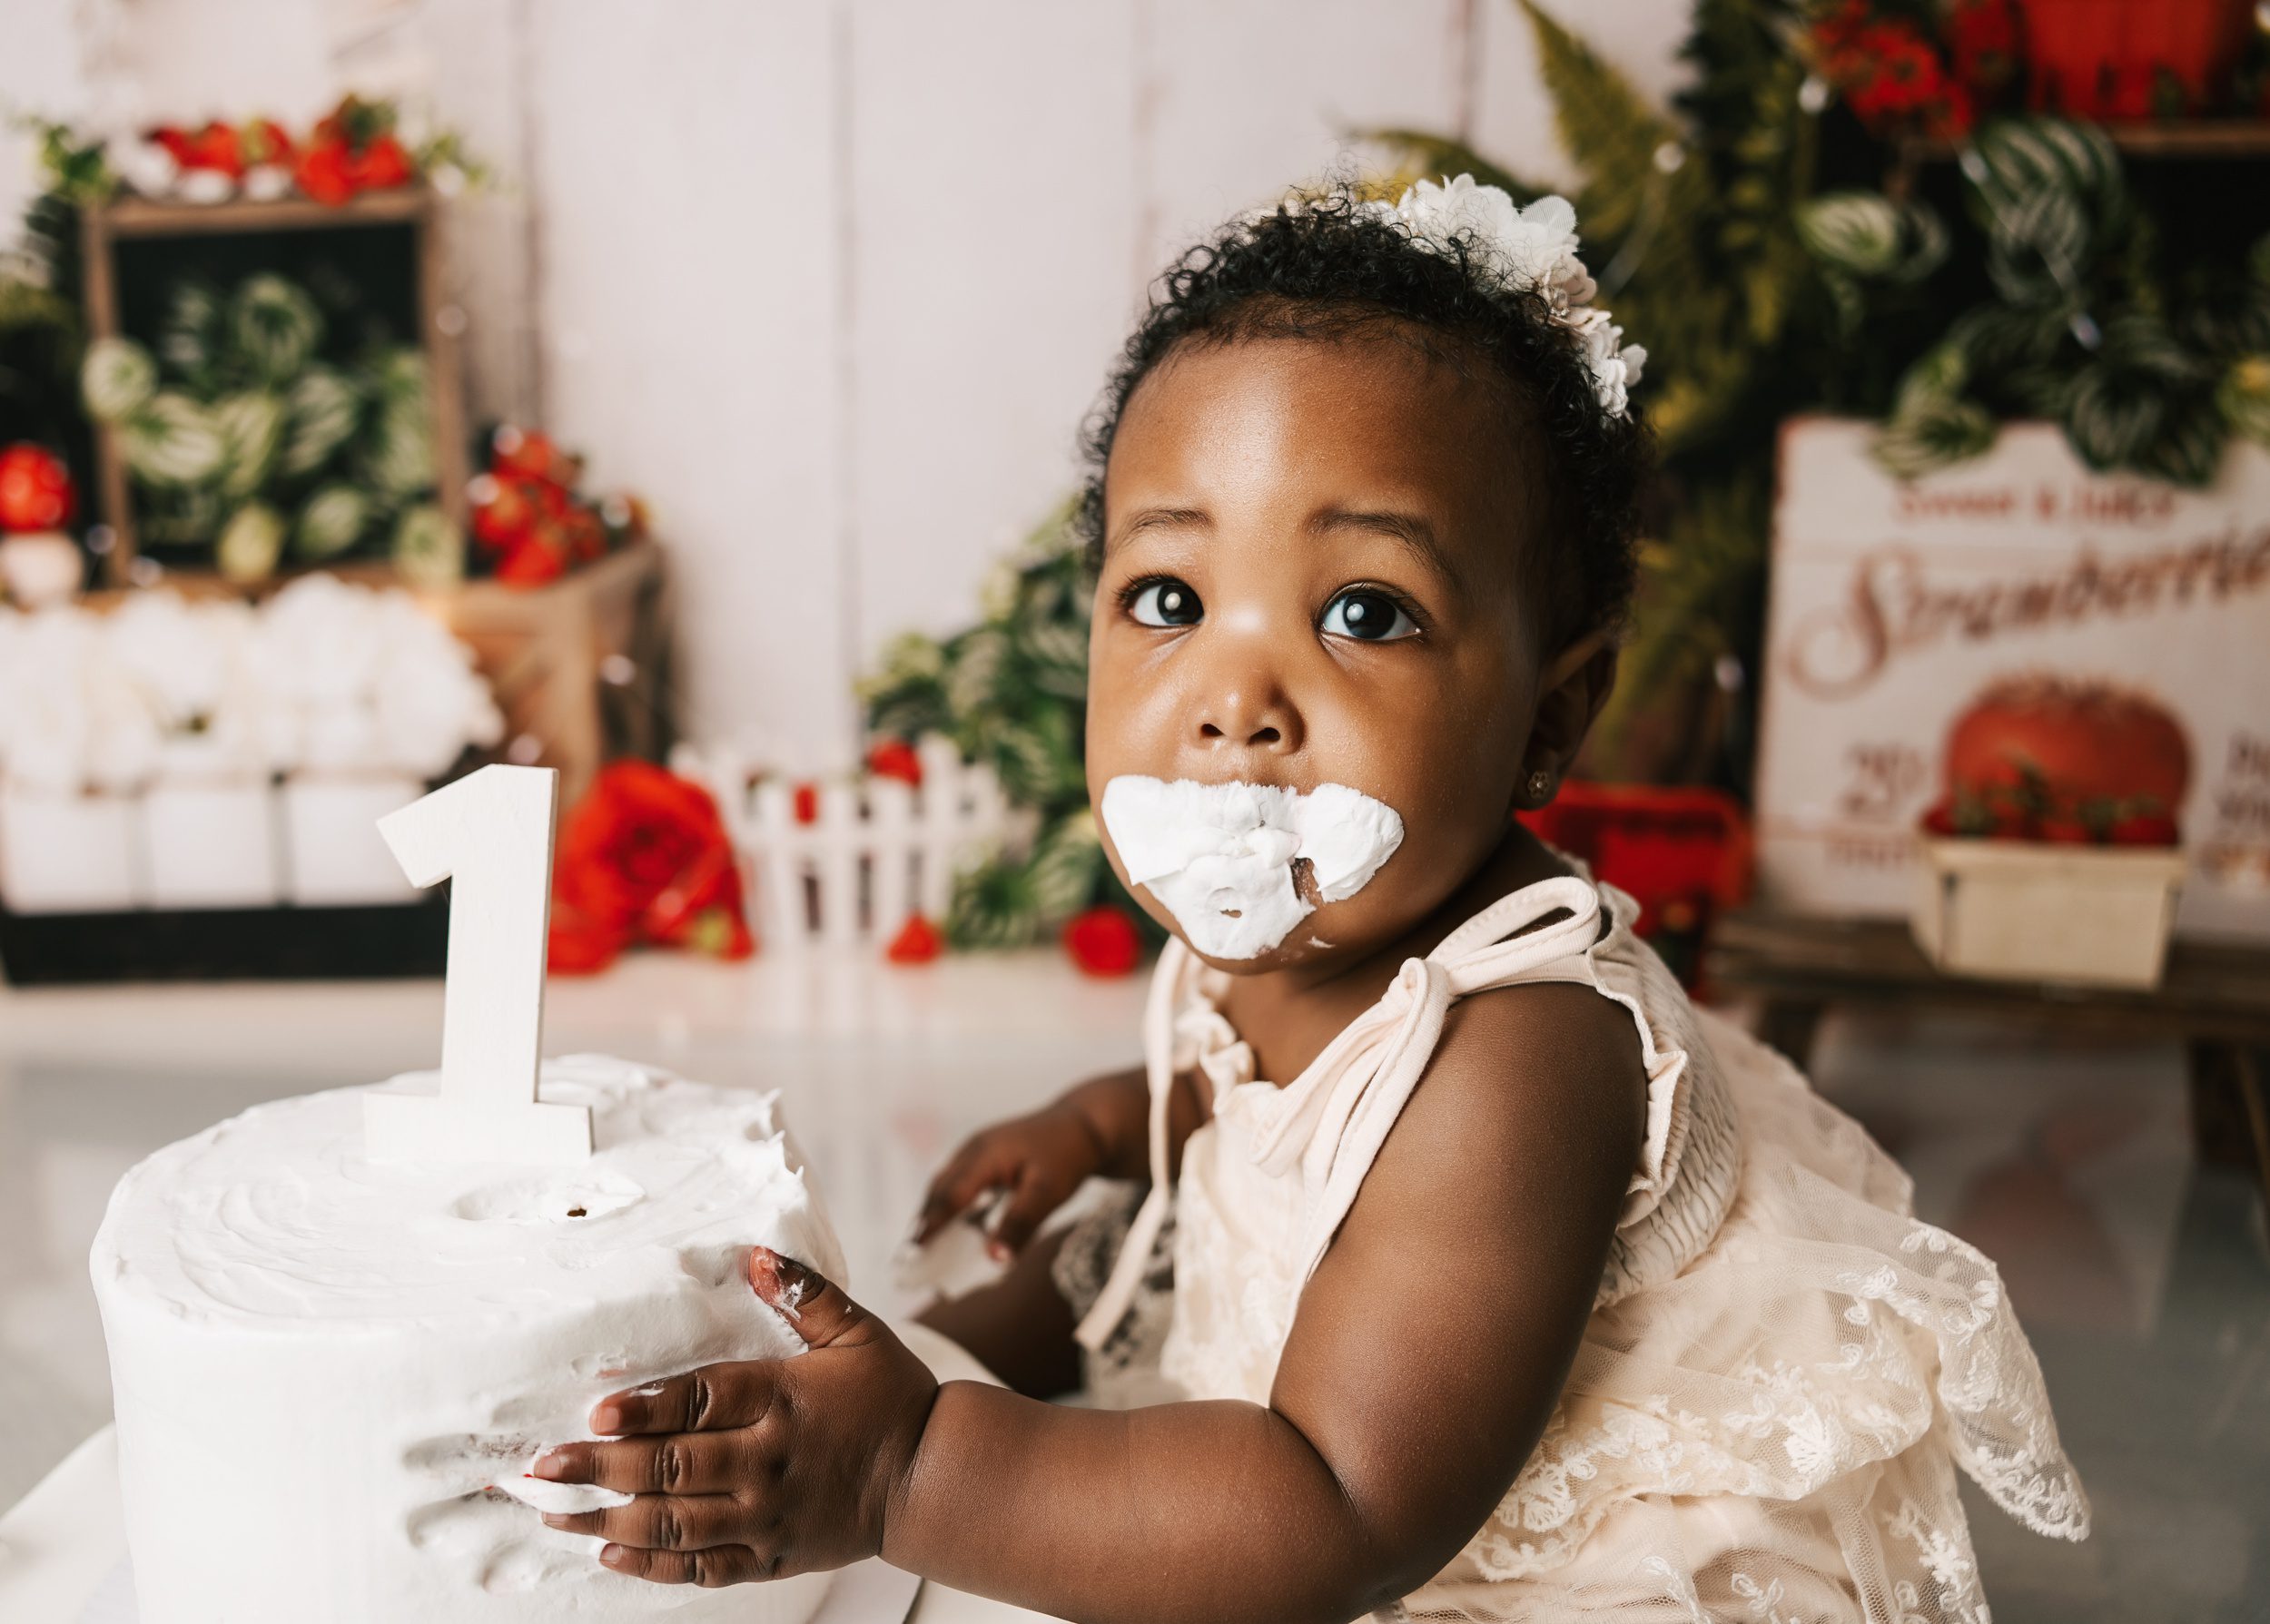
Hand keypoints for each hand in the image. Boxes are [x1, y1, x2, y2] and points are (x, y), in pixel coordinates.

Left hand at [532, 1247, 937, 1585]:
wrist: (933, 1479)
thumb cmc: (893, 1397)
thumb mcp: (859, 1332)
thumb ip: (807, 1294)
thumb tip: (757, 1256)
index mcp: (784, 1401)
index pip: (703, 1401)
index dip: (647, 1408)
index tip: (596, 1414)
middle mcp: (768, 1463)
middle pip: (672, 1468)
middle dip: (601, 1470)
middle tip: (542, 1469)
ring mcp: (767, 1515)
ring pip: (676, 1524)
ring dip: (609, 1518)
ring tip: (555, 1513)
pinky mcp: (771, 1554)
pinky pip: (703, 1567)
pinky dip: (653, 1565)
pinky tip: (610, 1552)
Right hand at [914, 1099, 1110, 1260]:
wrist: (1083, 1125)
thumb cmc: (1067, 1155)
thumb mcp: (1048, 1192)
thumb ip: (1020, 1225)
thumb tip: (994, 1261)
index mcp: (984, 1155)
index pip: (949, 1197)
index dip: (929, 1227)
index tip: (910, 1256)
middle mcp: (972, 1151)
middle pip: (939, 1193)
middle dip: (921, 1227)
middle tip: (906, 1264)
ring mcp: (975, 1153)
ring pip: (945, 1189)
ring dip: (933, 1219)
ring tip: (920, 1254)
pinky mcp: (983, 1160)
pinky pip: (958, 1187)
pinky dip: (950, 1211)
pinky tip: (950, 1233)